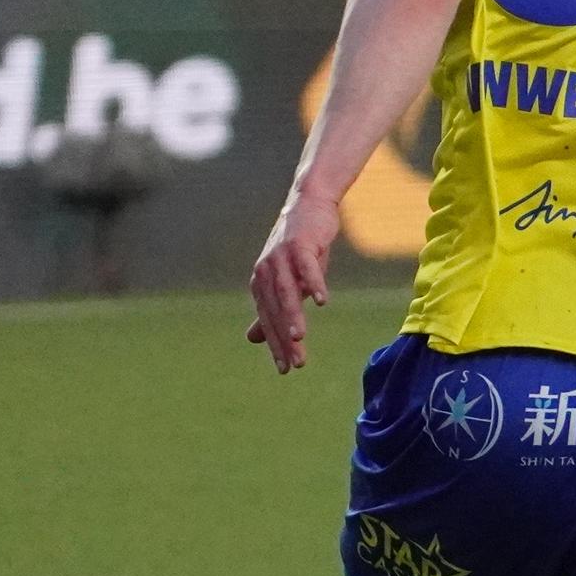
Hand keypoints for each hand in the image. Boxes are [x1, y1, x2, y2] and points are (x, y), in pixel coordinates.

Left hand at [248, 186, 339, 369]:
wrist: (310, 205)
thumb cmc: (299, 248)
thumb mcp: (286, 282)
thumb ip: (271, 310)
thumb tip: (252, 339)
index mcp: (261, 285)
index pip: (268, 321)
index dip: (276, 346)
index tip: (285, 370)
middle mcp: (266, 272)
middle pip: (276, 311)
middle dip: (285, 339)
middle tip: (296, 364)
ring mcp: (281, 257)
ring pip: (287, 292)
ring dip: (293, 316)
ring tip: (300, 339)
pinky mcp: (300, 244)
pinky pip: (307, 268)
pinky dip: (314, 284)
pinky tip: (323, 302)